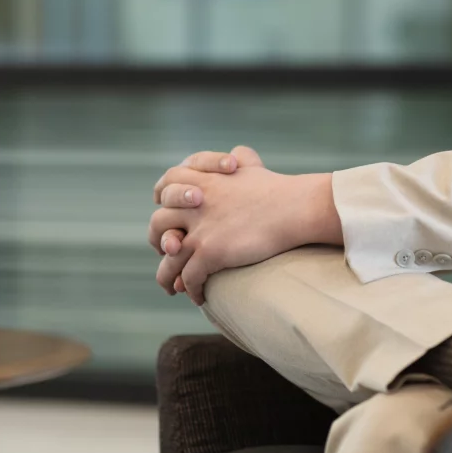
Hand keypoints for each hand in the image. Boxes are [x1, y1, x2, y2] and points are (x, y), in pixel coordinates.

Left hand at [149, 146, 341, 303]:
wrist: (294, 207)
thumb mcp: (252, 165)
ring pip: (169, 259)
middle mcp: (193, 204)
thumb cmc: (278, 189)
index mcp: (201, 180)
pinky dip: (191, 289)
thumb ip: (239, 159)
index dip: (162, 202)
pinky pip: (190, 277)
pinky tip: (199, 296)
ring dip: (168, 277)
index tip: (169, 216)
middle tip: (168, 253)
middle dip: (158, 242)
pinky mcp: (210, 252)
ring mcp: (200, 229)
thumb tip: (237, 155)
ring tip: (173, 288)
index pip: (166, 185)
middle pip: (158, 224)